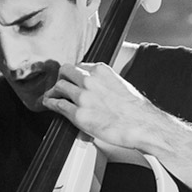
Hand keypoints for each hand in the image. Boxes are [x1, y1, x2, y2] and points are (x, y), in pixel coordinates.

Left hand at [38, 62, 160, 150]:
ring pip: (58, 86)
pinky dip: (50, 103)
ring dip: (53, 91)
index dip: (73, 74)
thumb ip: (105, 82)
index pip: (79, 66)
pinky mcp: (78, 114)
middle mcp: (90, 81)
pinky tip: (48, 104)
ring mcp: (83, 97)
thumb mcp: (121, 84)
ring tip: (51, 96)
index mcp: (101, 71)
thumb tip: (97, 87)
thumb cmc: (136, 110)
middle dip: (61, 78)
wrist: (143, 125)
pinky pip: (57, 105)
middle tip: (59, 85)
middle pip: (65, 71)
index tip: (71, 78)